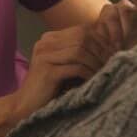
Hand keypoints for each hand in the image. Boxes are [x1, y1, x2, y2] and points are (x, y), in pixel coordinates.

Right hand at [12, 2, 136, 121]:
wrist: (23, 106)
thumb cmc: (48, 88)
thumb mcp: (63, 66)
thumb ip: (78, 54)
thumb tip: (108, 48)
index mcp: (49, 39)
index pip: (81, 30)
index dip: (100, 39)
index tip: (112, 52)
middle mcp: (45, 43)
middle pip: (83, 37)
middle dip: (101, 50)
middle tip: (112, 62)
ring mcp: (45, 56)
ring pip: (80, 50)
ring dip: (96, 62)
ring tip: (104, 71)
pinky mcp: (47, 71)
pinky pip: (76, 67)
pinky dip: (88, 73)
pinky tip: (94, 80)